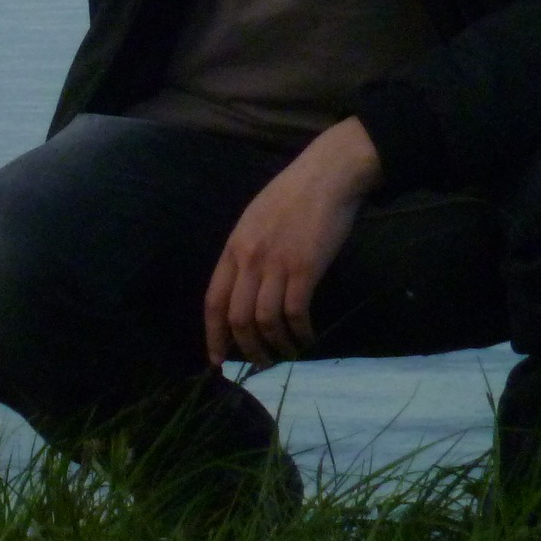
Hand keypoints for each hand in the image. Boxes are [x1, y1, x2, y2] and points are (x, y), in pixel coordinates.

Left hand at [204, 117, 381, 367]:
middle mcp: (249, 259)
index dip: (213, 335)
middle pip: (237, 318)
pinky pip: (295, 312)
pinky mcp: (305, 268)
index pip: (213, 301)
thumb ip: (245, 253)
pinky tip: (307, 338)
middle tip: (260, 364)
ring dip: (276, 345)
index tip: (217, 360)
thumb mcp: (254, 221)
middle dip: (247, 349)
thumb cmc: (292, 196)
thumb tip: (242, 288)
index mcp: (233, 248)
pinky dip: (300, 332)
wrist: (327, 175)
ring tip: (287, 355)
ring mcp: (276, 264)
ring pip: (265, 320)